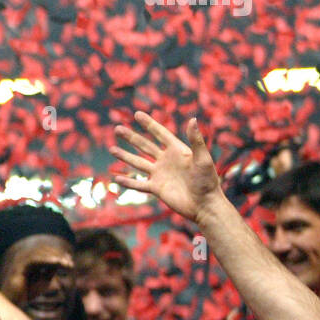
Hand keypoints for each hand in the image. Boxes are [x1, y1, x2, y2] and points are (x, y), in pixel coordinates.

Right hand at [110, 112, 224, 223]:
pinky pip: (139, 184)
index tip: (137, 114)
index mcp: (177, 151)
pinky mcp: (156, 188)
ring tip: (112, 149)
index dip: (148, 124)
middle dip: (131, 137)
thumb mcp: (202, 158)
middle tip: (117, 129)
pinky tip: (116, 179)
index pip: (159, 134)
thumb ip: (195, 140)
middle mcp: (166, 160)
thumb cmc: (208, 181)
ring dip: (125, 156)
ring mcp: (160, 174)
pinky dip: (128, 182)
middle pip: (144, 146)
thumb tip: (192, 119)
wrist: (205, 205)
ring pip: (138, 163)